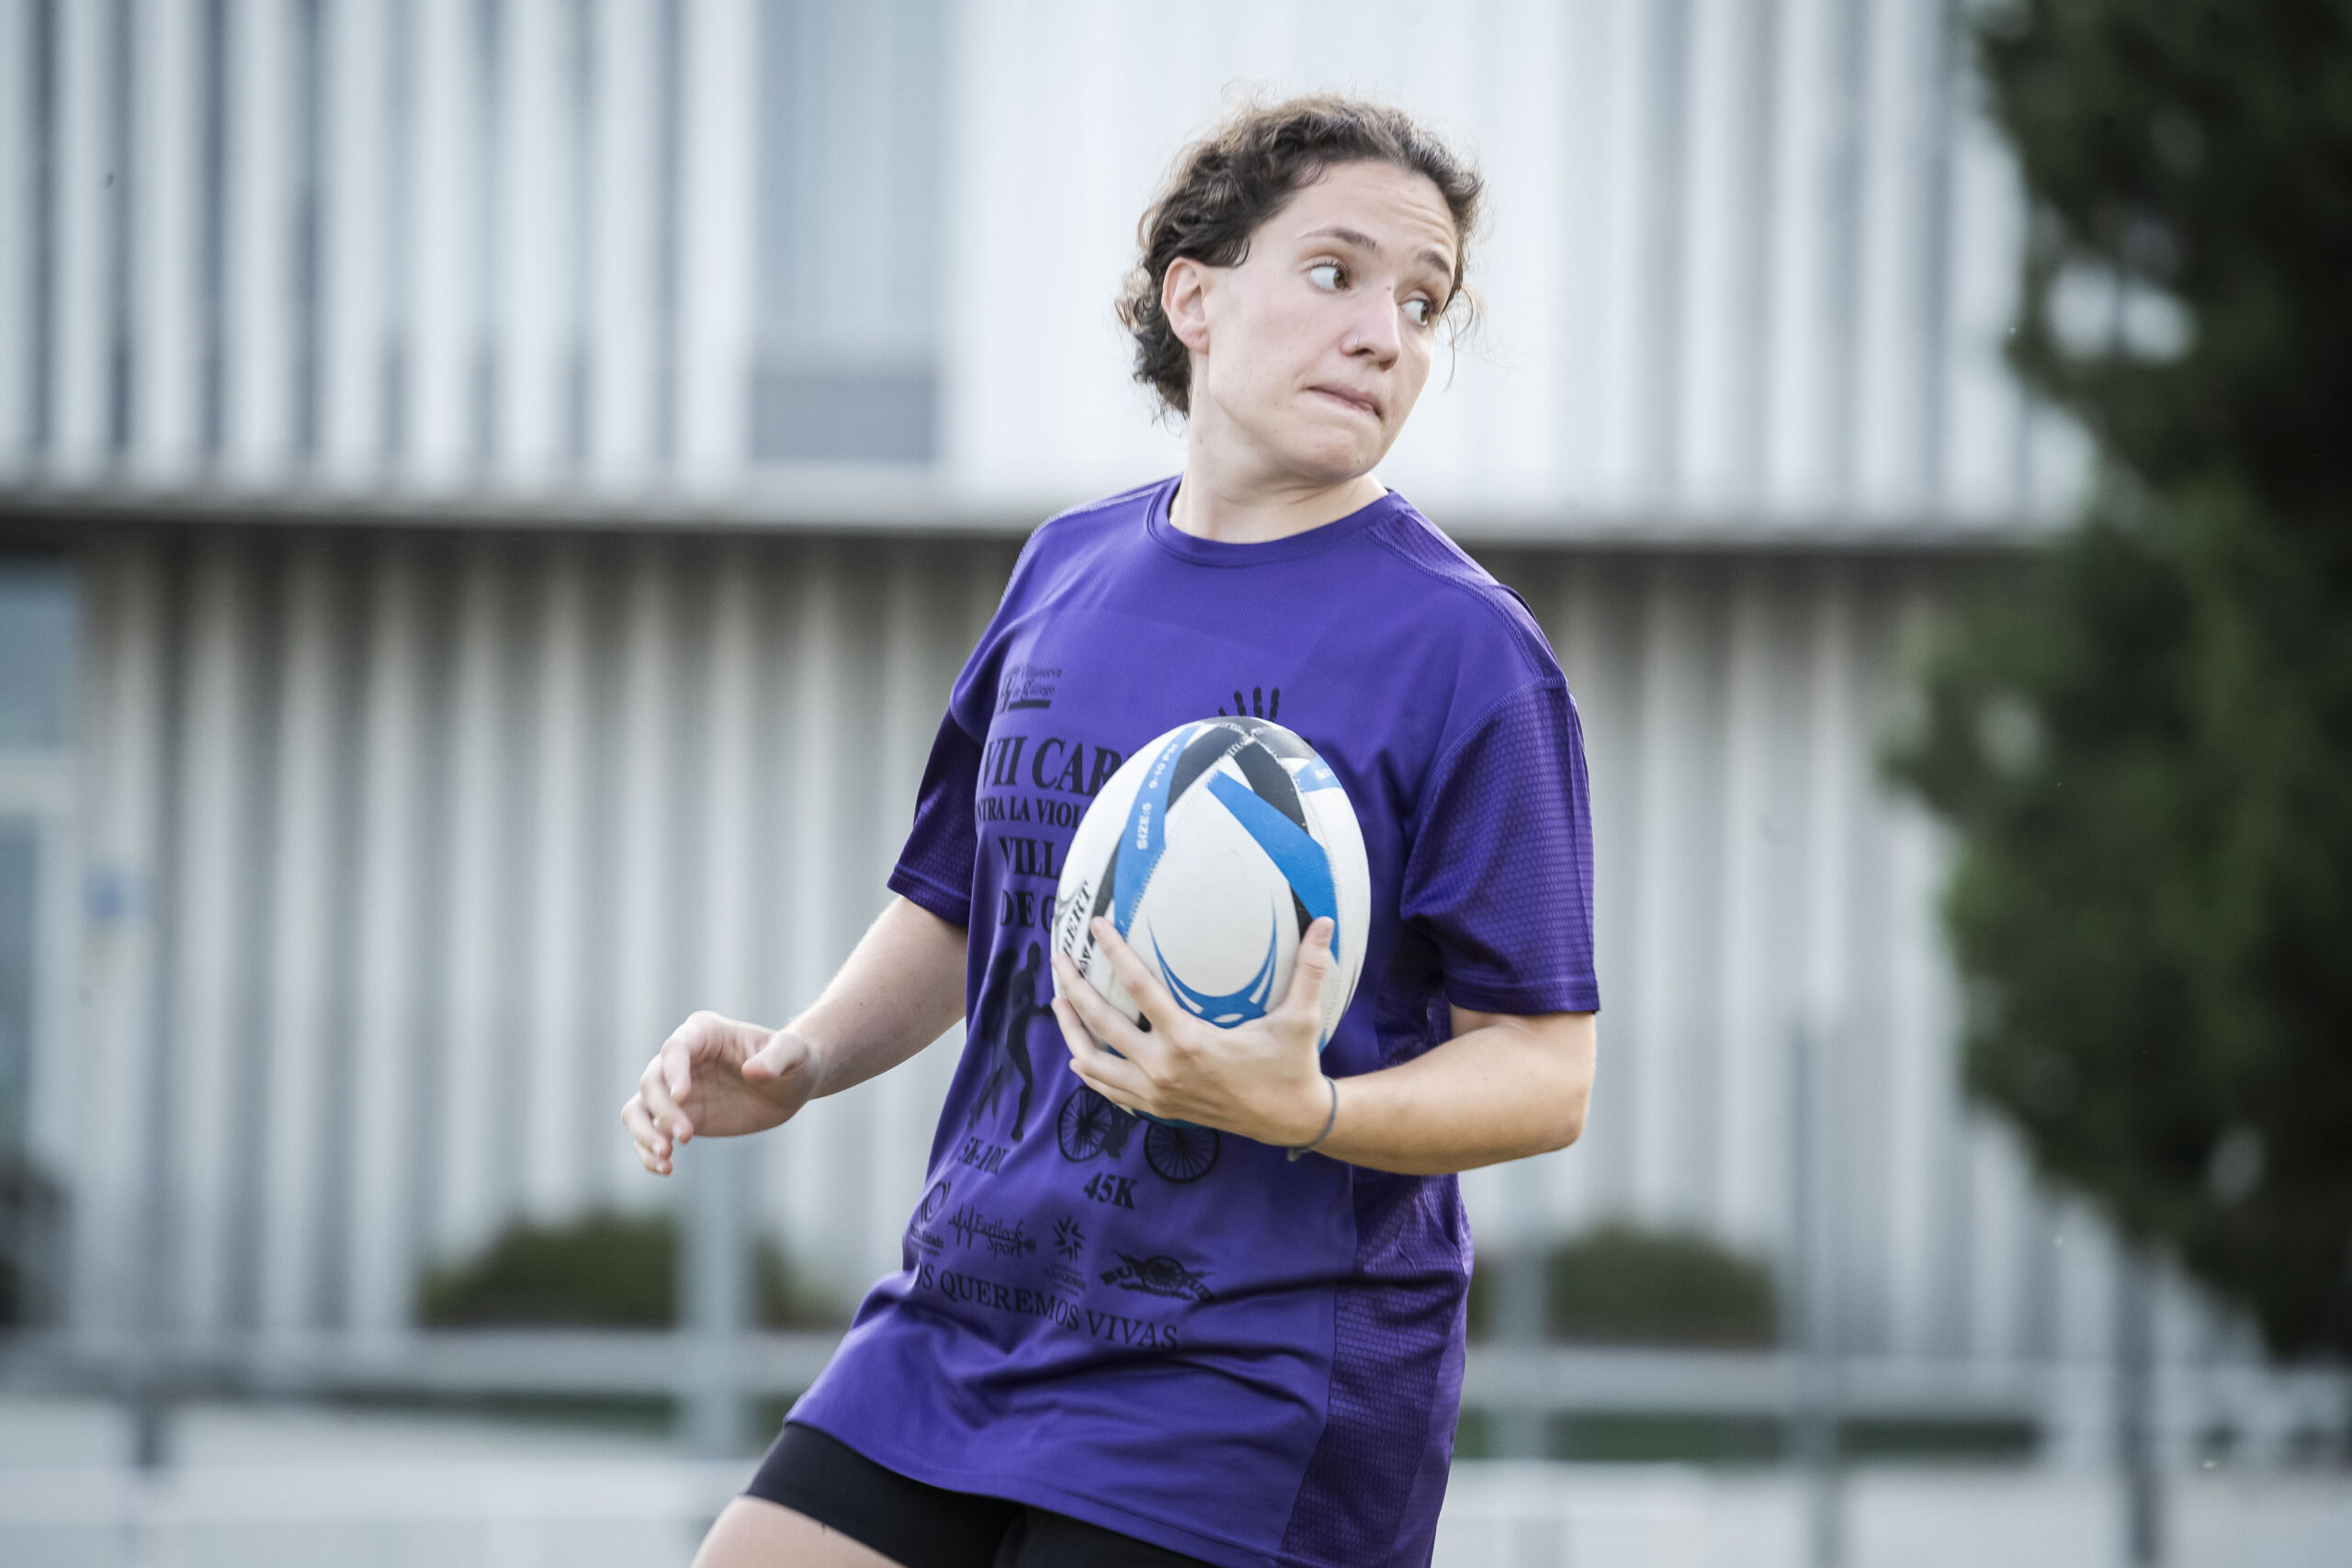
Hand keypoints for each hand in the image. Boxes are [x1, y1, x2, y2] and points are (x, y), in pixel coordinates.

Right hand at [620, 1011, 822, 1175]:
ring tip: (666, 1156)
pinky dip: (648, 1152)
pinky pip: (648, 1133)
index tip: (683, 1096)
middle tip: (687, 1136)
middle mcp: (681, 1060)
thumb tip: (754, 1071)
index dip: (673, 1071)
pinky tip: (666, 1169)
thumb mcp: (793, 1054)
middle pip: (651, 1082)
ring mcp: (675, 1090)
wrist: (790, 1086)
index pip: (675, 1048)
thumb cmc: (793, 1060)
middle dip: (663, 1110)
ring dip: (643, 1132)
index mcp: (704, 1033)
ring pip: (637, 1108)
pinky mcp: (676, 1118)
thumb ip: (776, 1059)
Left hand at [1050, 916, 1333, 1148]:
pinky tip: (1078, 1052)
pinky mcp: (1158, 1108)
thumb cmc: (1292, 1065)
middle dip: (1074, 989)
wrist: (1290, 1120)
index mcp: (1190, 1042)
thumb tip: (1328, 922)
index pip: (1140, 988)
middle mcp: (1164, 1069)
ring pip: (1095, 1061)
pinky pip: (1109, 1090)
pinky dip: (1089, 1070)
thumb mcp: (1301, 1018)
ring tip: (1057, 1001)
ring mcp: (1157, 1093)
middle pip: (1103, 1023)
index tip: (1096, 926)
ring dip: (1071, 1031)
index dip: (1115, 953)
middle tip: (1058, 960)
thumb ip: (1310, 969)